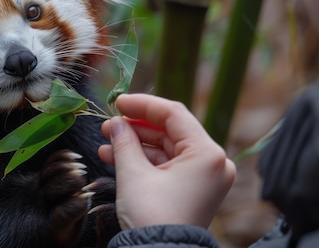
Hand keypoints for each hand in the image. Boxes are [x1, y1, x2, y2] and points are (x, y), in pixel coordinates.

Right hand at [99, 94, 235, 229]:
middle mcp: (212, 163)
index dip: (143, 105)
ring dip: (135, 144)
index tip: (118, 102)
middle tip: (108, 125)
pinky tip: (115, 158)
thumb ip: (124, 142)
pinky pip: (166, 165)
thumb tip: (117, 124)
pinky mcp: (193, 190)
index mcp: (207, 154)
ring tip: (106, 143)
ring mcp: (204, 178)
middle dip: (135, 128)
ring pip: (165, 148)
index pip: (173, 114)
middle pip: (170, 131)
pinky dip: (142, 161)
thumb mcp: (133, 174)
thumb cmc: (152, 217)